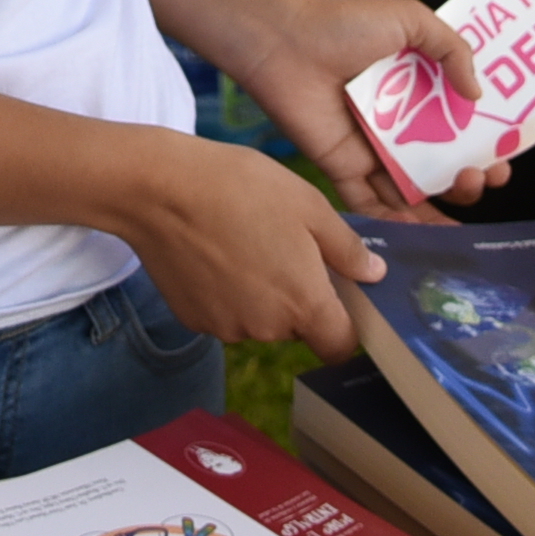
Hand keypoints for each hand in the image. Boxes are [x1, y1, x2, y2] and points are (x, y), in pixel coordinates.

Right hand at [114, 131, 389, 352]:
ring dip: (260, 295)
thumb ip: (346, 248)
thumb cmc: (242, 189)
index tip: (338, 296)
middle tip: (283, 247)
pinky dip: (226, 293)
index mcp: (304, 304)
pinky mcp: (193, 320)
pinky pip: (224, 314)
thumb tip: (374, 275)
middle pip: (297, 328)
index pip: (340, 346)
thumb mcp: (309, 205)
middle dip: (297, 297)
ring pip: (259, 321)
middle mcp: (267, 329)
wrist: (160, 190)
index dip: (346, 326)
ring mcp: (226, 328)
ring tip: (242, 244)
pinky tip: (213, 254)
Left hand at [221, 0, 504, 217]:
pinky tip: (429, 233)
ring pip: (414, 190)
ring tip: (467, 191)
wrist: (285, 42)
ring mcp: (372, 152)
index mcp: (417, 91)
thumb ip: (452, 49)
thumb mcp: (411, 20)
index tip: (505, 154)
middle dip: (471, 177)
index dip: (486, 144)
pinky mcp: (344, 171)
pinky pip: (374, 206)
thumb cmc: (345, 26)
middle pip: (442, 165)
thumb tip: (479, 95)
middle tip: (486, 176)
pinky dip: (400, 224)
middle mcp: (398, 126)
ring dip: (443, 203)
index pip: (459, 127)